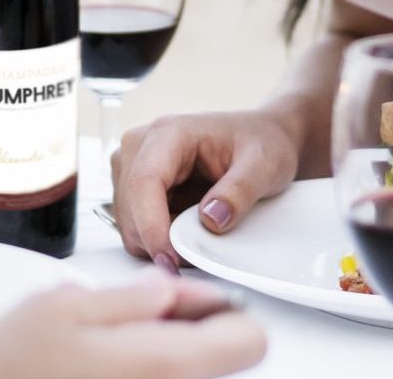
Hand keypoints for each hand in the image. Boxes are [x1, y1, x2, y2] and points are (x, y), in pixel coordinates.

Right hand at [0, 277, 262, 378]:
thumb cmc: (5, 368)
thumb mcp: (66, 305)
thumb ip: (132, 298)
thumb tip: (174, 292)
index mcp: (163, 364)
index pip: (250, 342)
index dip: (229, 312)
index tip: (199, 300)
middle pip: (218, 363)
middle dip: (191, 332)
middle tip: (140, 315)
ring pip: (185, 377)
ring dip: (161, 355)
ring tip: (106, 344)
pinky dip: (140, 373)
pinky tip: (98, 368)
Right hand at [110, 109, 301, 270]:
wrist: (260, 138)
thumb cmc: (261, 143)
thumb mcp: (264, 165)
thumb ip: (239, 191)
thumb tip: (211, 219)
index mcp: (169, 133)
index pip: (144, 182)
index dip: (151, 226)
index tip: (172, 260)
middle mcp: (141, 145)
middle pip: (129, 207)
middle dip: (156, 242)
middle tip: (195, 259)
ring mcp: (133, 165)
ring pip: (128, 221)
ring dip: (156, 242)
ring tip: (196, 241)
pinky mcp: (134, 185)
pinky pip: (135, 224)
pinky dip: (156, 239)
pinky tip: (185, 233)